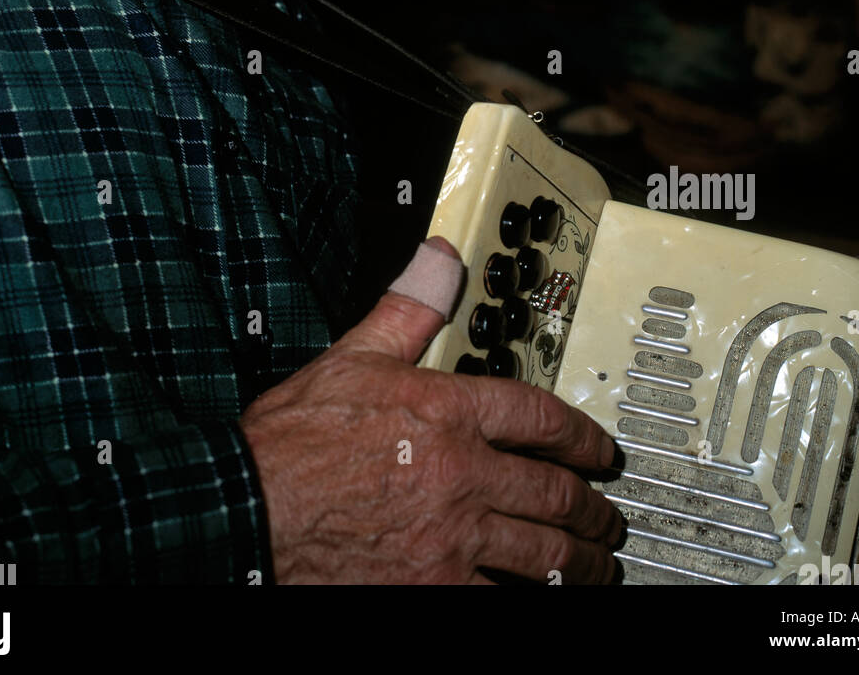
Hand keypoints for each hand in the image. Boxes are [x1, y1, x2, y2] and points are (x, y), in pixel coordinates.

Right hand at [238, 238, 623, 583]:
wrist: (250, 510)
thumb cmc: (292, 442)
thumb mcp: (352, 356)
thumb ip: (408, 308)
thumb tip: (439, 258)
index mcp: (448, 413)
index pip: (539, 418)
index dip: (581, 435)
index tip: (600, 451)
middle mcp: (463, 477)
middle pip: (553, 494)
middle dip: (591, 508)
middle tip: (609, 517)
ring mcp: (452, 540)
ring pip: (541, 557)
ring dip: (577, 564)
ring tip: (593, 567)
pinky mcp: (433, 590)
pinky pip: (499, 599)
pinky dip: (525, 599)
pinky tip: (534, 598)